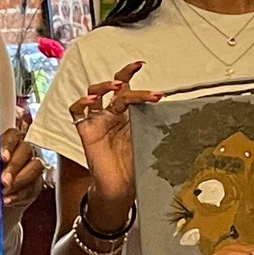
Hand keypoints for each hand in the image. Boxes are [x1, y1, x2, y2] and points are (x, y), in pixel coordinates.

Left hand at [0, 126, 44, 216]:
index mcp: (7, 141)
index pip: (12, 136)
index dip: (8, 145)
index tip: (3, 157)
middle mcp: (22, 151)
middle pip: (25, 150)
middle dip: (14, 166)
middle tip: (4, 180)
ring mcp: (31, 166)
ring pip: (34, 167)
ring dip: (20, 180)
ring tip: (5, 191)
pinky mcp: (35, 184)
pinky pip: (33, 187)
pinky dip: (20, 195)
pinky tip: (8, 199)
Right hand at [67, 62, 160, 211]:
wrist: (121, 189)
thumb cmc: (135, 168)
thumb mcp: (149, 142)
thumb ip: (155, 127)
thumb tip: (176, 114)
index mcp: (128, 116)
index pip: (129, 90)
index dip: (133, 76)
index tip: (142, 65)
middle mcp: (112, 114)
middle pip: (114, 87)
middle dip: (124, 77)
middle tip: (134, 73)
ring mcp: (98, 121)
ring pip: (94, 93)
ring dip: (103, 86)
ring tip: (115, 86)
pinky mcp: (85, 131)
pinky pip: (77, 111)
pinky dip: (81, 103)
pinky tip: (90, 100)